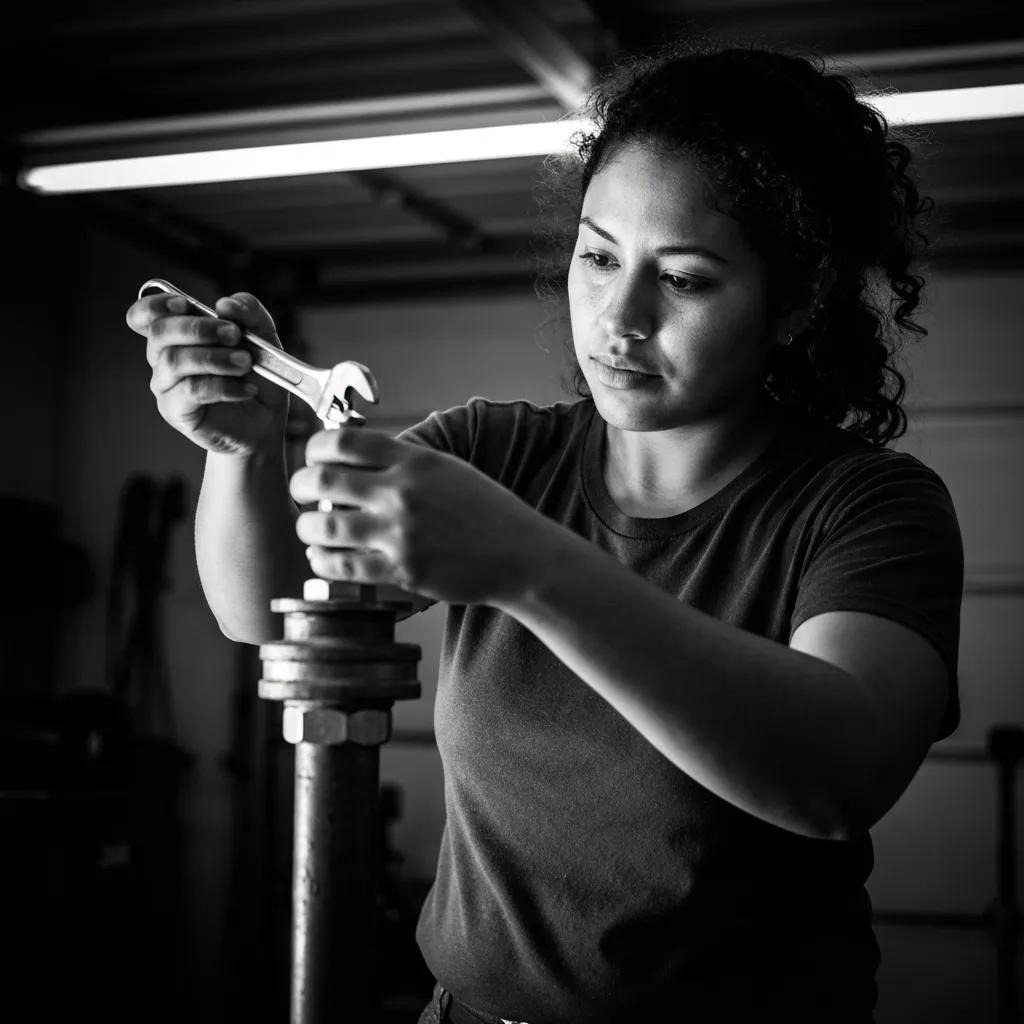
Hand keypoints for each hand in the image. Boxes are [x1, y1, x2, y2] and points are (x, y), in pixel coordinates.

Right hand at [126, 290, 287, 455]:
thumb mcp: (263, 338)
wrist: (265, 421)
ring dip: (215, 358)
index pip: (146, 315)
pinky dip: (224, 386)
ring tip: (245, 364)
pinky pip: (192, 390)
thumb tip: (225, 303)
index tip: (185, 304)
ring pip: (175, 360)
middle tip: (234, 335)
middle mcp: (165, 357)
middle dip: (199, 328)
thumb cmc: (257, 377)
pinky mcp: (176, 410)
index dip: (157, 305)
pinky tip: (246, 389)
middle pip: (160, 332)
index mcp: (179, 334)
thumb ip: (249, 313)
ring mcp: (167, 385)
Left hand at [289, 427, 550, 605]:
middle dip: (299, 487)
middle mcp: (402, 493)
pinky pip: (342, 565)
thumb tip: (353, 460)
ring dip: (307, 529)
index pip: (342, 441)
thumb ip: (402, 462)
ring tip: (311, 529)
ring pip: (323, 527)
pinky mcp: (401, 571)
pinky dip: (323, 561)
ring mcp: (400, 534)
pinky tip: (324, 557)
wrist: (519, 555)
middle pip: (321, 481)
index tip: (314, 457)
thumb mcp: (447, 470)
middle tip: (301, 494)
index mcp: (414, 461)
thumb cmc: (486, 512)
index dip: (315, 448)